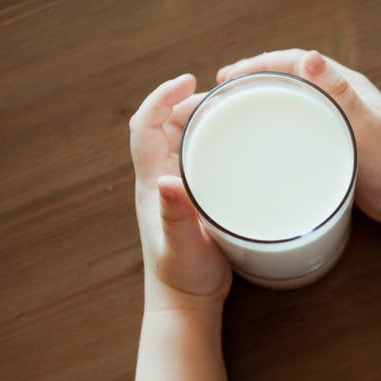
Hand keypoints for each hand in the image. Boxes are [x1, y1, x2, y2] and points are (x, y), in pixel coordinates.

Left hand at [129, 74, 231, 310]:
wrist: (186, 301)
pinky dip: (211, 140)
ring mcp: (175, 187)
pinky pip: (197, 157)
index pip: (145, 125)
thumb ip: (174, 216)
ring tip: (231, 112)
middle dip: (187, 101)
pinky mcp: (192, 197)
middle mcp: (160, 178)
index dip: (160, 96)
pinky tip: (235, 144)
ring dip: (199, 119)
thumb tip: (167, 181)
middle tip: (222, 98)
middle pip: (164, 124)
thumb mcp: (181, 247)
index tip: (188, 79)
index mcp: (152, 182)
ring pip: (181, 138)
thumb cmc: (183, 276)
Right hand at [216, 49, 380, 226]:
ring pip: (293, 100)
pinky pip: (300, 124)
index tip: (230, 74)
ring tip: (234, 109)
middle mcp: (340, 96)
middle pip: (290, 76)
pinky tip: (262, 137)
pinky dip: (277, 123)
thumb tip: (310, 57)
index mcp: (347, 84)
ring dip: (264, 99)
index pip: (295, 61)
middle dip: (255, 78)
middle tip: (222, 89)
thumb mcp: (364, 125)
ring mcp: (338, 119)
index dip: (260, 63)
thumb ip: (339, 93)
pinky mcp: (335, 141)